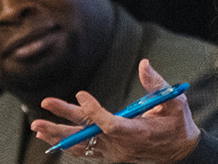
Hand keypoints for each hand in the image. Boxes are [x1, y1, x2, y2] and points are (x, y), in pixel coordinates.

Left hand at [30, 59, 200, 162]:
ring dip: (58, 137)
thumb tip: (144, 64)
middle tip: (38, 121)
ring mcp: (114, 153)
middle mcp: (122, 146)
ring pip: (81, 146)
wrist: (179, 152)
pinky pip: (85, 150)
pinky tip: (50, 136)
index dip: (93, 111)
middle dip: (61, 129)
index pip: (109, 125)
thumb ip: (157, 84)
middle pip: (86, 138)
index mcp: (137, 132)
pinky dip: (67, 143)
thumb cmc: (177, 123)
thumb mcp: (174, 101)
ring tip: (37, 127)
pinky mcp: (110, 154)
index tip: (81, 95)